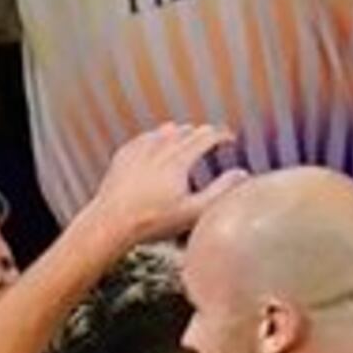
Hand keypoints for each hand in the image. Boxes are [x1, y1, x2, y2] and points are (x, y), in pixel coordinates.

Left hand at [77, 121, 240, 247]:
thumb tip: (241, 174)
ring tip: (189, 144)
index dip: (223, 135)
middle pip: (189, 130)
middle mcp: (160, 147)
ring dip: (182, 134)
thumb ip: (220, 191)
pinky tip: (160, 149)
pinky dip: (159, 139)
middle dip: (205, 134)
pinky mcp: (125, 153)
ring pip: (167, 130)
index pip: (207, 135)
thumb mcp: (192, 212)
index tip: (230, 140)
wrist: (111, 222)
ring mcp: (140, 147)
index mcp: (179, 158)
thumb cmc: (152, 221)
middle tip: (213, 143)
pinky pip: (147, 137)